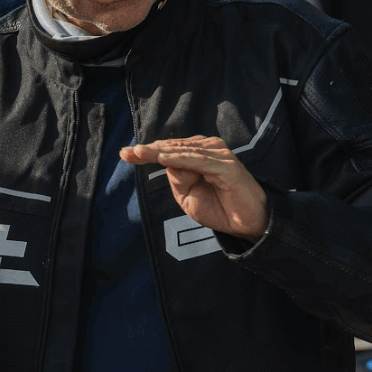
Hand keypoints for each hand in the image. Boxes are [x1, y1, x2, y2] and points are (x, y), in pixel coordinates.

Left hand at [121, 136, 270, 240]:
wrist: (246, 224)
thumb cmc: (219, 207)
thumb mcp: (187, 196)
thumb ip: (177, 178)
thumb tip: (168, 162)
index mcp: (198, 154)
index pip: (168, 149)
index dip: (147, 151)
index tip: (125, 154)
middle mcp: (208, 149)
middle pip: (172, 147)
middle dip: (148, 150)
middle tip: (127, 152)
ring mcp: (218, 155)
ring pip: (183, 151)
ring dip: (159, 152)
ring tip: (139, 153)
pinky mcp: (226, 166)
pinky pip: (198, 161)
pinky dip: (180, 159)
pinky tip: (164, 159)